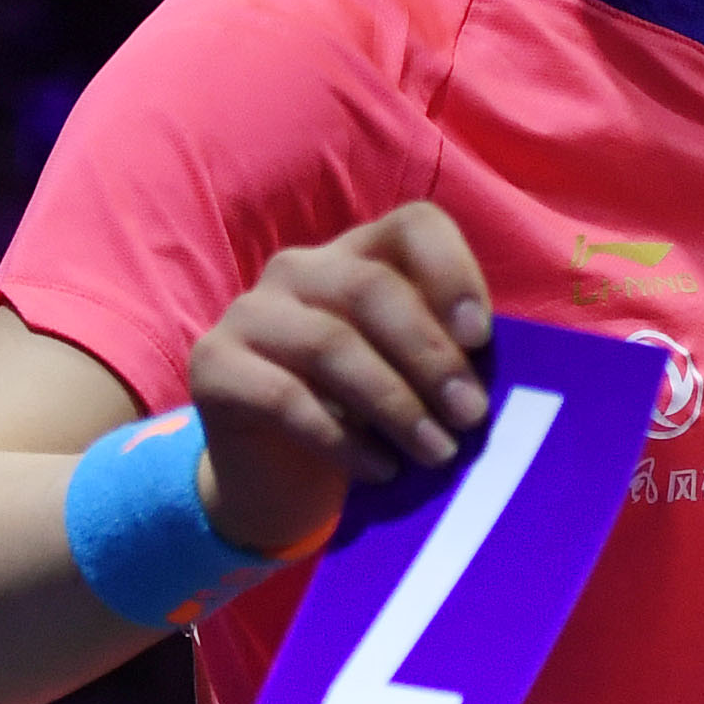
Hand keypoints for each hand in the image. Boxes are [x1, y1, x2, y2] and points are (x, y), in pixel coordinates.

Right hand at [186, 201, 496, 555]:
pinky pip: (284, 398)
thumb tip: (490, 374)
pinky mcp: (213, 366)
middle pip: (371, 289)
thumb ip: (445, 357)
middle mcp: (299, 270)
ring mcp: (249, 314)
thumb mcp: (410, 378)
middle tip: (471, 416)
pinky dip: (343, 439)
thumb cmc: (361, 419)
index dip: (453, 273)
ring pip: (330, 344)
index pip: (413, 226)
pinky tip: (379, 470)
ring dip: (395, 404)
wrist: (273, 478)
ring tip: (436, 453)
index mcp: (358, 256)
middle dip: (431, 356)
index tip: (482, 337)